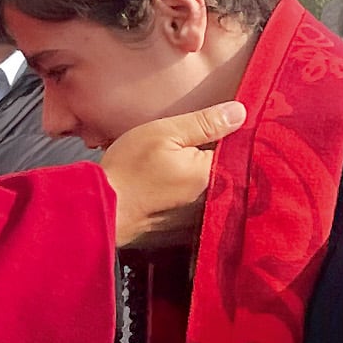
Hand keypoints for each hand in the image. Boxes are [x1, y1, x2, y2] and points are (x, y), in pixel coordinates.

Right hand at [101, 102, 246, 250]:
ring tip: (184, 165)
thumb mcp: (165, 133)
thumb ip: (204, 123)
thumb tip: (240, 112)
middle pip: (227, 171)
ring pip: (212, 190)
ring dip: (206, 178)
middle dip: (220, 156)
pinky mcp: (183, 230)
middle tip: (198, 145)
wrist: (102, 211)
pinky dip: (190, 196)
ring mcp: (198, 219)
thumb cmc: (128, 171)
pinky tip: (173, 187)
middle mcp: (212, 201)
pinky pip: (197, 207)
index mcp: (213, 174)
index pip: (238, 149)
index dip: (232, 135)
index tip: (222, 127)